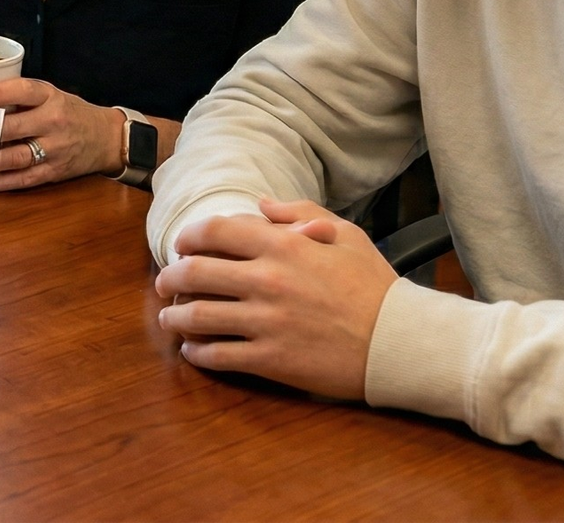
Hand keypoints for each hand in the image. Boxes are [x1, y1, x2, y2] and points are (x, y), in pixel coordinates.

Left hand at [0, 77, 123, 189]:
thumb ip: (25, 98)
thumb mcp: (54, 96)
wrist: (108, 139)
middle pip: (14, 127)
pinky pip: (24, 178)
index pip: (23, 91)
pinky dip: (3, 181)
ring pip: (16, 156)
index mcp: (52, 98)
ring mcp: (54, 149)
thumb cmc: (74, 114)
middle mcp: (53, 122)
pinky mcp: (54, 171)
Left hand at [152, 198, 397, 399]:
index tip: (181, 245)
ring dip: (175, 317)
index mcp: (282, 246)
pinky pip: (218, 356)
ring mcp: (266, 322)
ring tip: (170, 318)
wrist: (398, 341)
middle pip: (195, 272)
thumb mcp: (345, 234)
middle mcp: (267, 280)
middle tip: (164, 283)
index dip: (189, 237)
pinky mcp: (270, 360)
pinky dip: (197, 354)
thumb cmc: (374, 286)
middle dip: (171, 277)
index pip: (215, 231)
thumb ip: (300, 213)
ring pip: (198, 317)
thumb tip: (262, 203)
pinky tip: (193, 352)